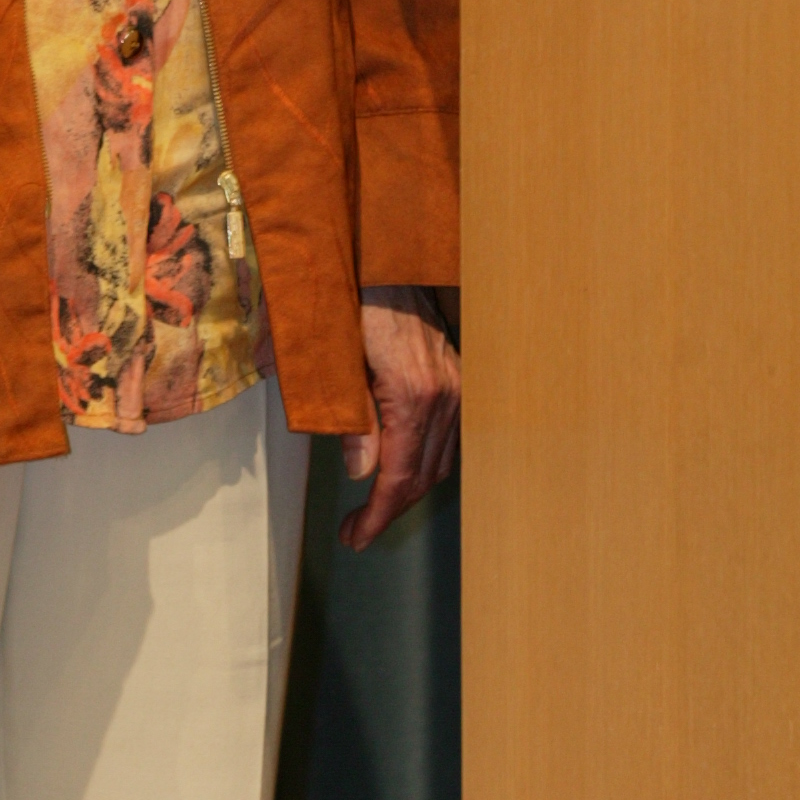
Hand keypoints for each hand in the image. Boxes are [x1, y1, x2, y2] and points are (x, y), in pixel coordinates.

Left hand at [340, 287, 461, 551]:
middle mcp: (445, 396)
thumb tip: (363, 472)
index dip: (378, 514)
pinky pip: (449, 438)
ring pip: (440, 461)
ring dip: (407, 490)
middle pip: (423, 476)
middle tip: (356, 531)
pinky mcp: (460, 380)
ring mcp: (458, 388)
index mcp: (412, 394)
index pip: (399, 475)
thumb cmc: (357, 305)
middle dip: (389, 510)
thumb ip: (354, 420)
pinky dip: (426, 462)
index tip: (356, 537)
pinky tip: (403, 470)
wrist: (391, 262)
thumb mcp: (339, 363)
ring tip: (374, 507)